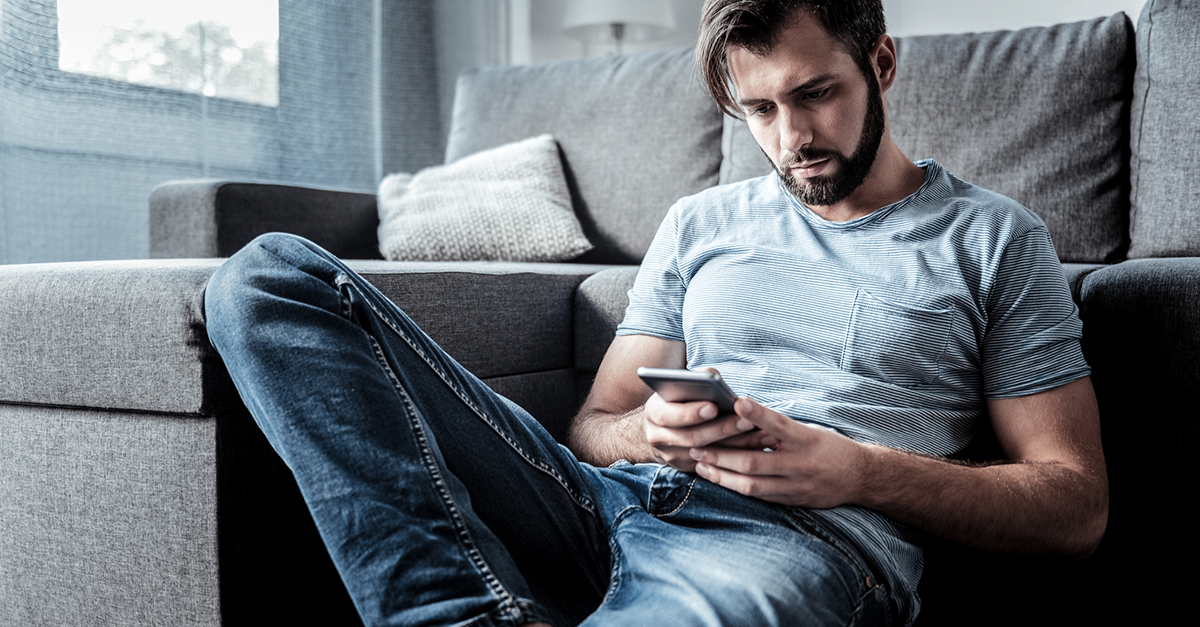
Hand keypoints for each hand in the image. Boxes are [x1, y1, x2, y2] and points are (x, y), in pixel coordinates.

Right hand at [642, 391, 775, 471]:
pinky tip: (757, 447)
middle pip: (693, 438)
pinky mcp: (687, 468)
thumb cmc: (676, 400)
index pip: (670, 415)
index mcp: (654, 413)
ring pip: (707, 455)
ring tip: (760, 434)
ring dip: (736, 445)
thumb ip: (694, 380)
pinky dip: (738, 456)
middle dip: (722, 429)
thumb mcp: (678, 387)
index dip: (692, 413)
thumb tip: (712, 375)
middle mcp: (658, 438)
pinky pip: (715, 465)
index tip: (714, 406)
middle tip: (747, 421)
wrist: (660, 427)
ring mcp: (672, 456)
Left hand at [688, 396, 869, 507]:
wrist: (860, 478)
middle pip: (755, 462)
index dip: (758, 414)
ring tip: (701, 465)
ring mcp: (796, 485)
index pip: (780, 425)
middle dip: (722, 455)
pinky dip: (736, 487)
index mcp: (807, 440)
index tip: (737, 402)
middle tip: (697, 446)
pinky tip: (718, 479)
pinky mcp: (792, 500)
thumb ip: (780, 428)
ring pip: (752, 484)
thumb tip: (743, 416)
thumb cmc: (829, 447)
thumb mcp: (810, 431)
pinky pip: (759, 496)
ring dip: (722, 475)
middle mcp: (801, 464)